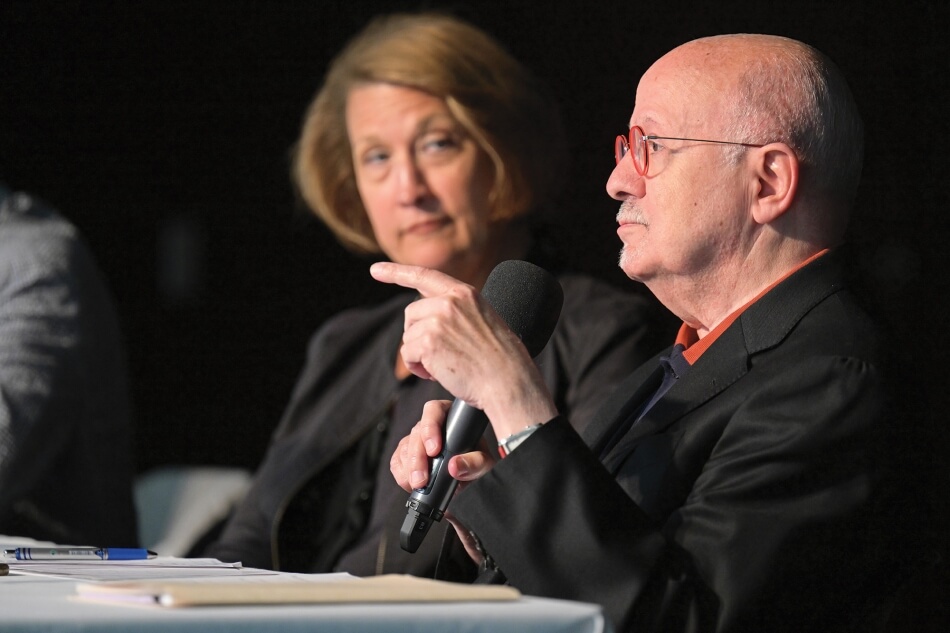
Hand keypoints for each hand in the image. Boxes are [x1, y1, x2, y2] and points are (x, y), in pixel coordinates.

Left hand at [371, 262, 556, 437]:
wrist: (508, 380)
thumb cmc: (500, 359)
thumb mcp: (482, 320)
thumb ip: (457, 311)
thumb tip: (425, 317)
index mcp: (465, 293)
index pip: (424, 276)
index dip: (396, 272)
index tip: (375, 271)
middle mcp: (449, 301)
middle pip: (411, 315)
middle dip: (418, 335)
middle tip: (440, 354)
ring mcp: (438, 320)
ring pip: (408, 336)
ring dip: (419, 355)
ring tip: (445, 365)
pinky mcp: (427, 342)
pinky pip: (407, 355)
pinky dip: (417, 368)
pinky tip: (438, 373)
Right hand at [390, 400, 496, 492]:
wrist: (464, 476)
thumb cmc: (475, 461)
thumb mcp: (482, 463)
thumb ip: (473, 463)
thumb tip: (454, 467)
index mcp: (449, 417)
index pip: (434, 411)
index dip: (430, 428)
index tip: (434, 451)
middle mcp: (430, 424)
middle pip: (416, 433)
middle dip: (417, 458)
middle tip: (422, 479)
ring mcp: (416, 438)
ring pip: (405, 448)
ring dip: (409, 469)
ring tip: (419, 485)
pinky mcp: (405, 454)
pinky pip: (397, 461)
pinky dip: (401, 474)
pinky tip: (410, 483)